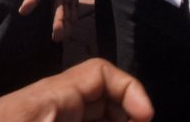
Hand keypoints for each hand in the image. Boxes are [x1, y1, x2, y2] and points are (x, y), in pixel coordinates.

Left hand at [0, 58, 152, 120]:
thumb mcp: (42, 121)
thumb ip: (77, 117)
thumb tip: (128, 118)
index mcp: (55, 94)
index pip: (101, 73)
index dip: (130, 89)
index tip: (147, 117)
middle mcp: (56, 103)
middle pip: (104, 97)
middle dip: (127, 113)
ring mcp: (52, 117)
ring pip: (95, 114)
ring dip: (114, 120)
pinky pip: (79, 121)